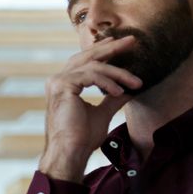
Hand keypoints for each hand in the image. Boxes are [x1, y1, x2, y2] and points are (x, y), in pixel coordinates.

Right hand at [39, 35, 140, 181]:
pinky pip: (91, 75)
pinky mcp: (63, 86)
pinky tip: (119, 92)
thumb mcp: (102, 113)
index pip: (85, 62)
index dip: (103, 51)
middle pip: (87, 56)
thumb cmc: (82, 138)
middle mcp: (58, 81)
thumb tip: (130, 90)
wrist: (70, 152)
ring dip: (118, 73)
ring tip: (135, 82)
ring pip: (93, 66)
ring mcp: (58, 82)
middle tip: (132, 41)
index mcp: (64, 85)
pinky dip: (108, 82)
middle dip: (112, 48)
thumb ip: (113, 99)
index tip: (121, 45)